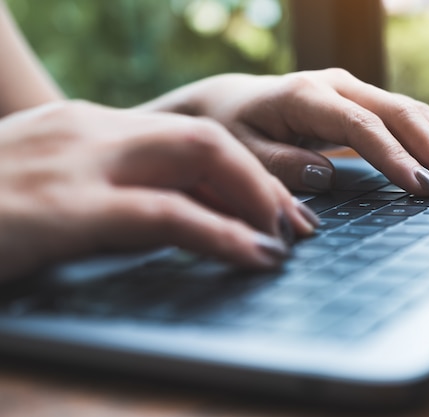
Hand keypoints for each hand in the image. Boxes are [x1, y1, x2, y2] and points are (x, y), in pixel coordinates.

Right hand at [0, 101, 317, 281]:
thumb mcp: (47, 188)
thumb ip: (105, 191)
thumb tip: (174, 215)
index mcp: (86, 127)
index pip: (186, 137)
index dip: (242, 169)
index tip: (275, 203)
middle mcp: (89, 132)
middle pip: (205, 138)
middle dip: (262, 179)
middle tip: (299, 221)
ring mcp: (75, 164)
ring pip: (198, 161)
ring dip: (255, 199)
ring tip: (287, 239)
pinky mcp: (62, 209)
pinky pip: (166, 215)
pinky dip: (220, 234)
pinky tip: (253, 256)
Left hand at [139, 69, 428, 194]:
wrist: (232, 103)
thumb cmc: (234, 130)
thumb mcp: (242, 151)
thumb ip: (280, 164)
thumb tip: (327, 173)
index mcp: (305, 95)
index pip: (362, 125)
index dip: (395, 157)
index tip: (423, 188)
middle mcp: (337, 85)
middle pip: (400, 113)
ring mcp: (354, 90)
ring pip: (413, 112)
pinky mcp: (364, 102)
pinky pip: (408, 118)